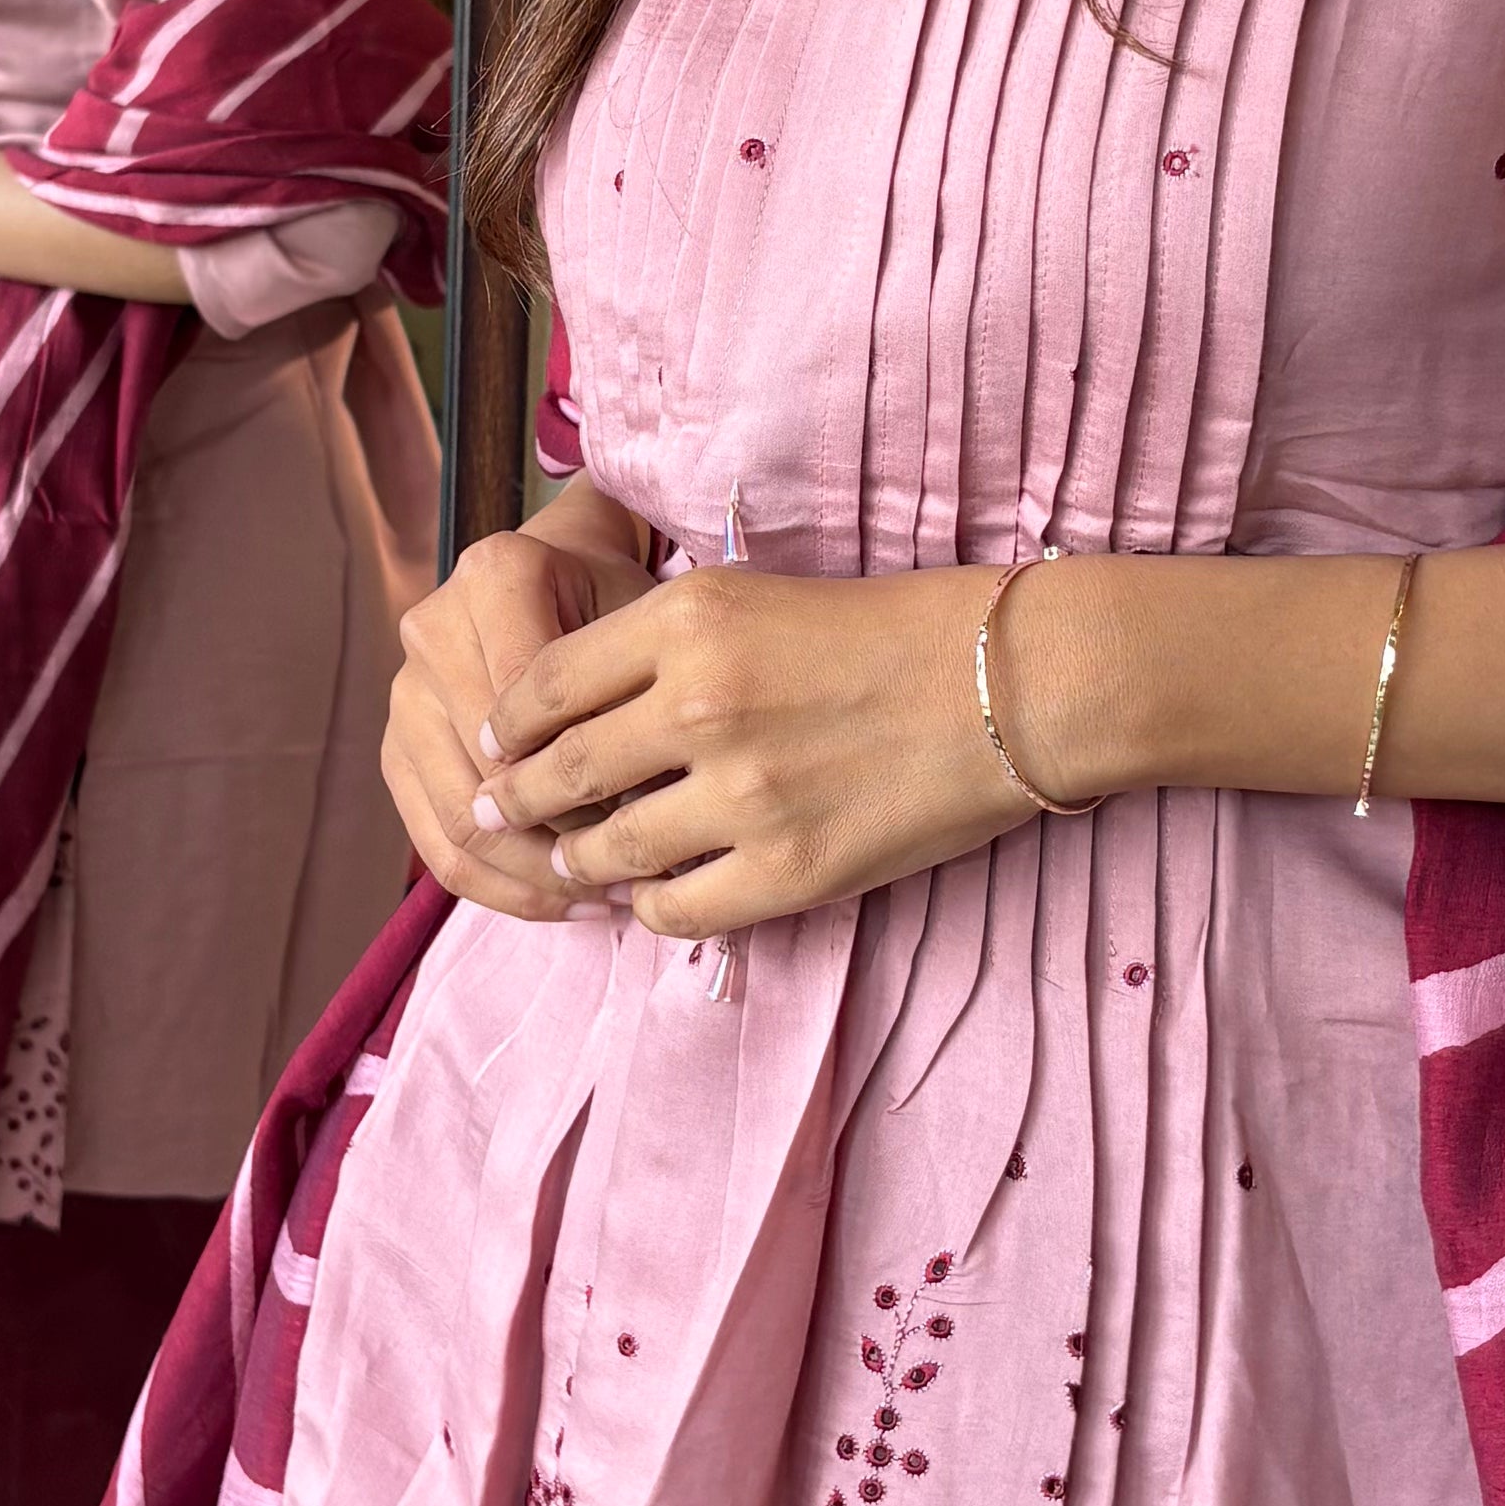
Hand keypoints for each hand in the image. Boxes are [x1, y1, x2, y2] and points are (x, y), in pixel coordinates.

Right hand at [383, 496, 660, 921]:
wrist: (562, 576)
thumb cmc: (615, 604)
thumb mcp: (643, 623)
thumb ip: (631, 697)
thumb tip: (638, 813)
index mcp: (494, 578)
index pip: (534, 707)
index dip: (589, 779)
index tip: (652, 825)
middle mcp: (432, 629)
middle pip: (490, 771)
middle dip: (564, 840)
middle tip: (635, 881)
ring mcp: (404, 693)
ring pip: (459, 821)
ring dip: (535, 877)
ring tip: (605, 899)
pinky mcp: (396, 749)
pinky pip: (436, 843)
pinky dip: (502, 886)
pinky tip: (565, 904)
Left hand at [471, 561, 1038, 939]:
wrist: (1011, 683)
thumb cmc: (892, 628)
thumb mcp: (757, 596)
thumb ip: (664, 643)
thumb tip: (575, 707)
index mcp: (687, 619)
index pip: (545, 682)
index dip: (505, 725)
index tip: (494, 744)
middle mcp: (700, 703)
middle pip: (560, 770)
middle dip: (516, 802)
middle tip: (498, 816)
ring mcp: (743, 793)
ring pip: (609, 849)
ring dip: (580, 862)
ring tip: (575, 864)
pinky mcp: (789, 868)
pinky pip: (678, 909)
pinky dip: (652, 909)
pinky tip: (655, 897)